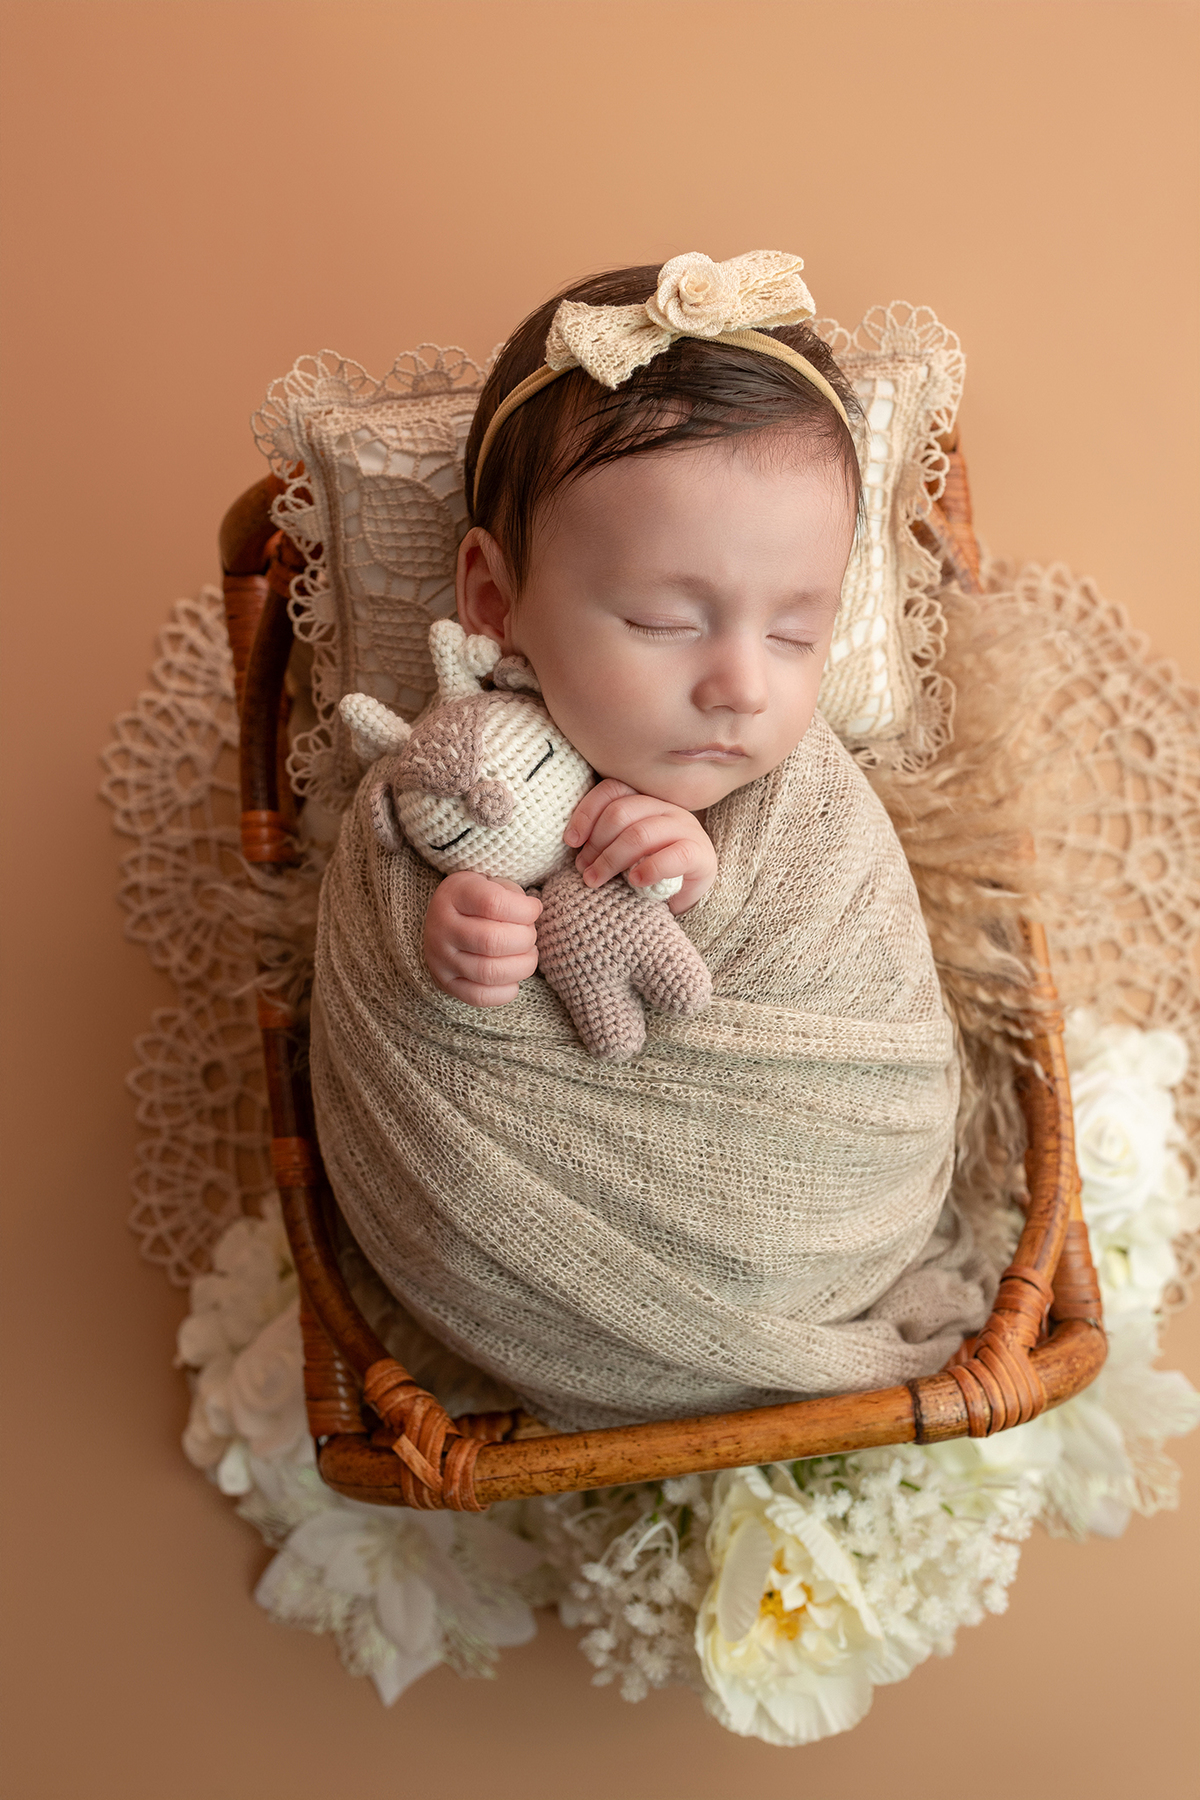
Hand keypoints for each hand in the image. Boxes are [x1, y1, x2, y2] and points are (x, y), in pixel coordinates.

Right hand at [423, 872, 541, 1006]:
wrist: (445, 920)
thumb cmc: (479, 901)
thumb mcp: (493, 884)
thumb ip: (513, 895)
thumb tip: (533, 913)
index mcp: (454, 895)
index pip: (493, 904)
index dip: (525, 910)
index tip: (534, 909)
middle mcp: (442, 927)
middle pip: (492, 941)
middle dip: (525, 939)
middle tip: (530, 935)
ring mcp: (440, 958)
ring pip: (489, 972)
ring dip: (522, 966)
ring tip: (528, 955)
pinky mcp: (445, 983)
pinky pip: (480, 996)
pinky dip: (506, 991)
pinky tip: (513, 977)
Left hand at [563, 779, 716, 914]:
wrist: (691, 891)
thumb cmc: (650, 869)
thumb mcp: (624, 850)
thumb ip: (606, 838)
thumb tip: (573, 842)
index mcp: (645, 799)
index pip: (612, 790)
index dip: (586, 813)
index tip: (571, 841)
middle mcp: (666, 807)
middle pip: (620, 812)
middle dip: (595, 844)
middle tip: (583, 869)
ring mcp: (685, 828)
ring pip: (639, 834)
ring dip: (610, 860)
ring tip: (595, 880)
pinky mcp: (700, 854)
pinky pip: (673, 856)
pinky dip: (650, 869)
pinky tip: (635, 882)